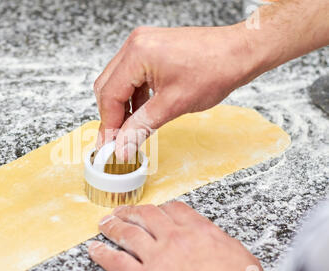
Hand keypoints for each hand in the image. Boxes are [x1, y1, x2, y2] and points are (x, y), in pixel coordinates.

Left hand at [88, 202, 267, 270]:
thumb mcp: (236, 255)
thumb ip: (216, 242)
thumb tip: (209, 242)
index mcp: (199, 230)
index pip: (174, 210)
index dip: (161, 209)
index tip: (155, 210)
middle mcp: (175, 238)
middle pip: (147, 216)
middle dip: (131, 211)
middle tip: (121, 211)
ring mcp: (157, 257)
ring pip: (128, 233)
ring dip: (114, 226)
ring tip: (105, 223)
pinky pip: (117, 262)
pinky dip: (103, 254)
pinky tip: (95, 250)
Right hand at [94, 25, 257, 160]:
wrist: (240, 51)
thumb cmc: (216, 69)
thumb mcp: (174, 104)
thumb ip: (142, 126)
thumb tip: (123, 146)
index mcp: (137, 54)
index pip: (109, 95)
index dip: (108, 124)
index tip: (109, 145)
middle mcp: (135, 45)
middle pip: (107, 87)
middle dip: (112, 115)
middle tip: (118, 140)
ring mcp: (143, 45)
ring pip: (118, 82)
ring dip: (123, 107)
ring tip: (132, 129)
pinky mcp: (151, 49)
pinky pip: (132, 76)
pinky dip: (134, 96)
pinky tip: (142, 112)